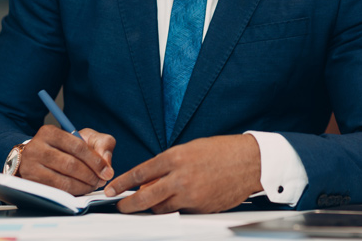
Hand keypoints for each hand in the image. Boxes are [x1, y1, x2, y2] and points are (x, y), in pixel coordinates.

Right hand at [17, 125, 115, 195]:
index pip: (77, 146)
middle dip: (90, 175)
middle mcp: (36, 148)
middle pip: (70, 165)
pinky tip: (81, 190)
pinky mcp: (30, 184)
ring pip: (63, 181)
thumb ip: (101, 144)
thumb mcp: (83, 137)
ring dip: (83, 186)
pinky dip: (72, 193)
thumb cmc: (64, 147)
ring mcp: (30, 167)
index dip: (95, 161)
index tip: (107, 171)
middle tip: (101, 181)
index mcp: (50, 132)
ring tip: (92, 185)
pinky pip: (56, 192)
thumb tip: (107, 165)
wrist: (35, 157)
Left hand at [105, 134, 261, 213]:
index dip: (123, 183)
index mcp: (176, 157)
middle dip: (129, 204)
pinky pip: (180, 212)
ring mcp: (191, 195)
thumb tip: (149, 179)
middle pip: (145, 197)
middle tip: (121, 206)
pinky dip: (174, 209)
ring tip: (149, 204)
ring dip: (152, 208)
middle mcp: (181, 177)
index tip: (112, 189)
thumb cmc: (222, 151)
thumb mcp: (190, 149)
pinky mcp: (201, 208)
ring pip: (161, 209)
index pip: (141, 172)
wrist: (249, 162)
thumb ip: (169, 165)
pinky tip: (175, 203)